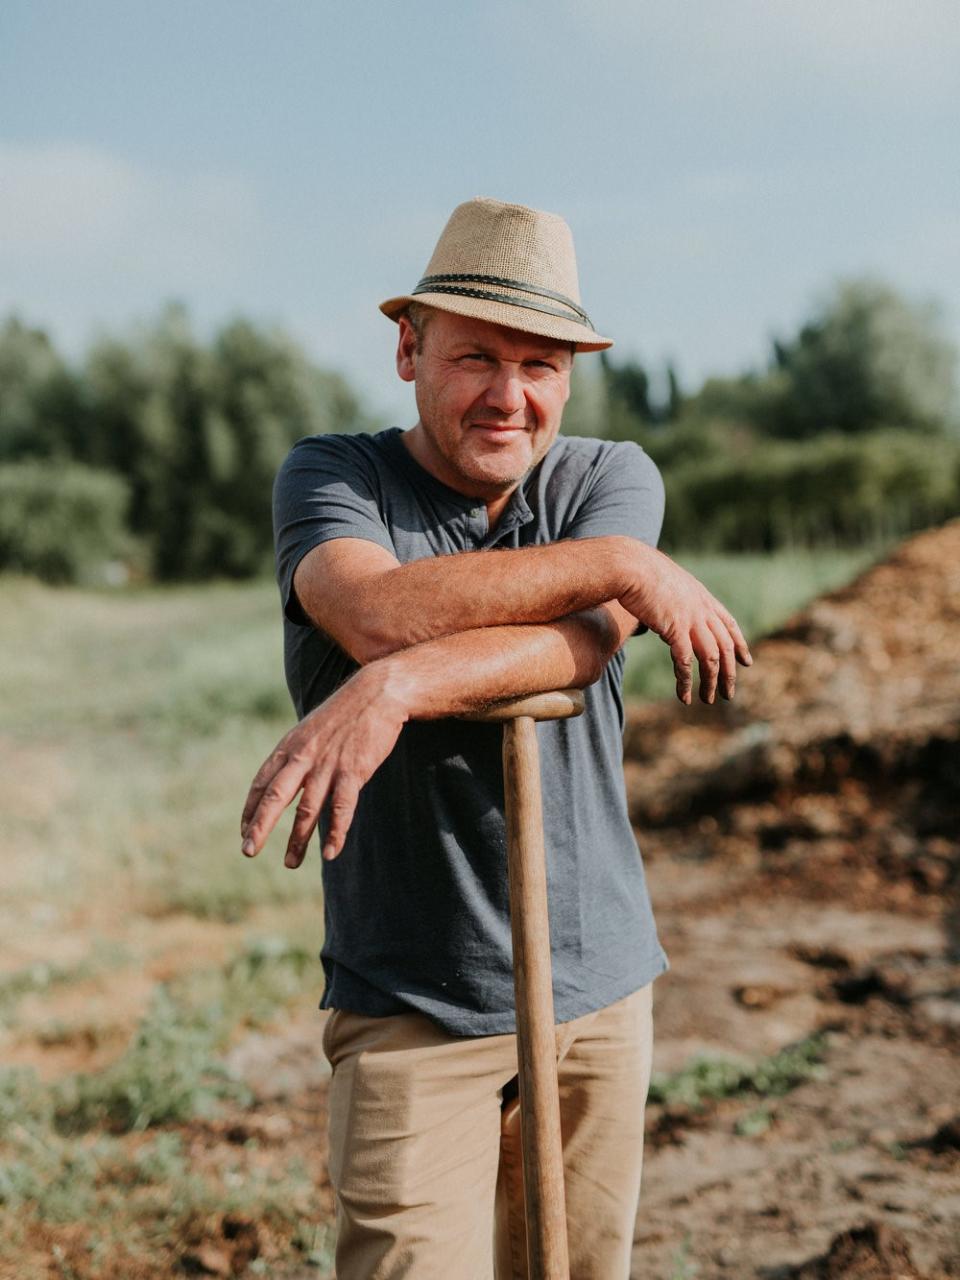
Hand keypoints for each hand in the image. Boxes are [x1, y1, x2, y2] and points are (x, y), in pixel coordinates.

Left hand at [240, 665, 408, 866]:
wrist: (377, 692)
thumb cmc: (346, 712)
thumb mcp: (312, 728)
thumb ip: (299, 752)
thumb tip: (288, 774)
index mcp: (290, 746)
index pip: (262, 782)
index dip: (251, 808)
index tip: (244, 829)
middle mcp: (304, 757)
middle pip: (275, 797)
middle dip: (260, 826)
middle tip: (248, 851)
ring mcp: (328, 765)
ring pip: (307, 809)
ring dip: (297, 839)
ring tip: (291, 863)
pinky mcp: (354, 771)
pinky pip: (341, 808)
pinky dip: (335, 832)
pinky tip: (330, 853)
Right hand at [619, 544, 752, 704]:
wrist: (631, 566)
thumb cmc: (641, 571)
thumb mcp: (668, 583)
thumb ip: (675, 599)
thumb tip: (668, 612)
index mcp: (703, 598)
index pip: (729, 625)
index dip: (740, 645)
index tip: (747, 662)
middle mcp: (702, 610)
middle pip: (725, 647)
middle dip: (729, 673)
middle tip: (728, 694)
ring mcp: (691, 619)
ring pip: (711, 658)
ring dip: (711, 682)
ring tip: (708, 699)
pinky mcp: (674, 629)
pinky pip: (685, 662)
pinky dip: (686, 681)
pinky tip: (685, 696)